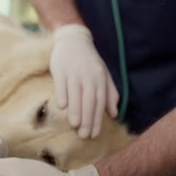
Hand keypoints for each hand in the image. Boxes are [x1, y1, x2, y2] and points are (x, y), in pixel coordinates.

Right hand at [51, 24, 118, 138]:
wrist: (73, 40)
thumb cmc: (89, 61)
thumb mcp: (104, 74)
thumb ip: (110, 93)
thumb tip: (114, 114)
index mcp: (100, 79)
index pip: (100, 102)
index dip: (97, 119)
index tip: (94, 134)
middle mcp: (88, 76)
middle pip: (89, 100)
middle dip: (87, 119)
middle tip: (84, 135)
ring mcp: (74, 72)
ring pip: (76, 94)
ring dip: (76, 110)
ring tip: (75, 125)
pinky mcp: (61, 69)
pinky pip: (62, 83)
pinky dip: (62, 94)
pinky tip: (62, 106)